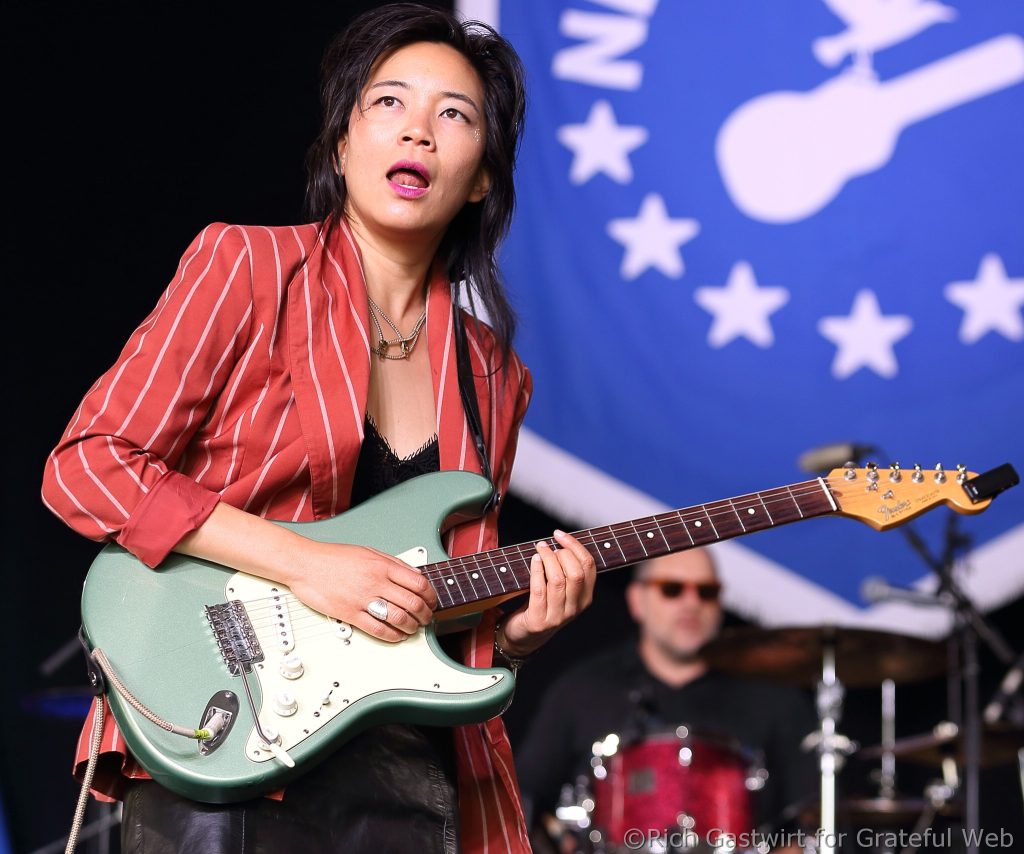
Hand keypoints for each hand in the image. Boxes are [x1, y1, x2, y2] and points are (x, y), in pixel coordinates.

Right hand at [287, 541, 437, 642]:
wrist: (305, 564)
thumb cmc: (333, 557)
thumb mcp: (368, 552)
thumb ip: (392, 563)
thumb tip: (413, 574)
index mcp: (383, 565)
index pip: (419, 583)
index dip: (431, 596)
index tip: (432, 601)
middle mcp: (376, 582)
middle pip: (413, 602)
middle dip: (425, 614)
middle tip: (426, 618)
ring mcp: (363, 599)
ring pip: (399, 618)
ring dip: (412, 626)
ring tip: (414, 628)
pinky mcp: (350, 614)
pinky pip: (378, 629)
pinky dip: (392, 635)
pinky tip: (396, 635)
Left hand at [497, 530, 595, 657]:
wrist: (524, 635)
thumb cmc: (542, 604)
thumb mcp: (560, 590)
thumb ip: (565, 570)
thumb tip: (560, 540)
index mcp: (585, 598)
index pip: (589, 566)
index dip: (576, 546)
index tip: (560, 535)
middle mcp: (575, 608)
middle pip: (576, 573)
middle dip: (562, 553)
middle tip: (548, 546)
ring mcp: (557, 617)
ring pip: (558, 580)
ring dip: (547, 559)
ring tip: (539, 549)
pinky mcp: (539, 621)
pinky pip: (539, 590)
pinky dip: (536, 571)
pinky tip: (534, 560)